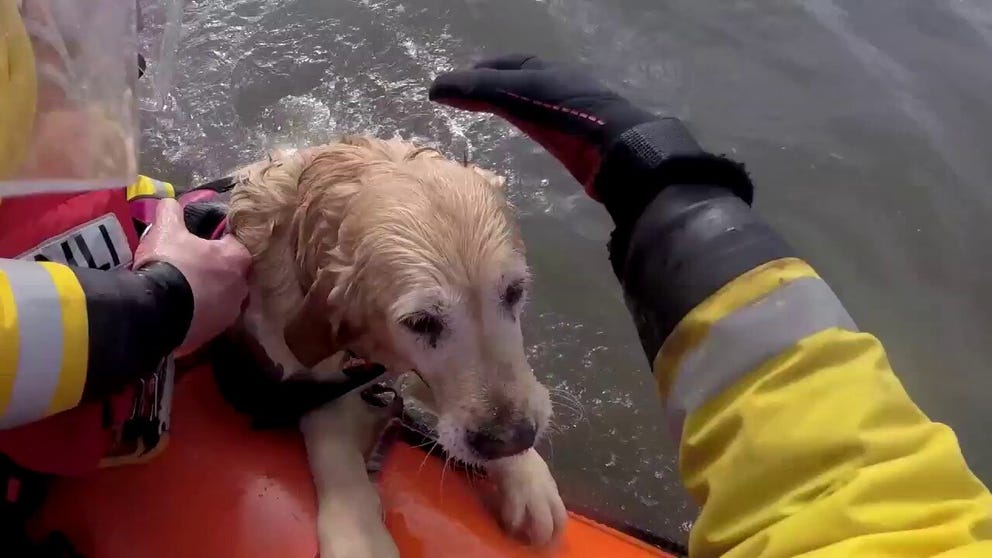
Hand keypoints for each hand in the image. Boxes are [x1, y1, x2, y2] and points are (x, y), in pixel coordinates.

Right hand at [134, 199, 250, 354]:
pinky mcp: (213, 333)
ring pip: (223, 299)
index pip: (236, 244)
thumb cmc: (169, 263)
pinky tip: (182, 310)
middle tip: (194, 266)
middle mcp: (240, 287)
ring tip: (187, 290)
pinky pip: (209, 319)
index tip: (204, 242)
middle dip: (216, 270)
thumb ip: (171, 212)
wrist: (155, 311)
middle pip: (232, 274)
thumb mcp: (166, 230)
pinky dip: (199, 314)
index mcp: (236, 259)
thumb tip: (169, 202)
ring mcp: (228, 313)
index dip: (220, 242)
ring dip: (209, 294)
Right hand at [429, 54, 665, 198]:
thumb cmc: (566, 115)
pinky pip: (550, 128)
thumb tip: (433, 88)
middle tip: (474, 100)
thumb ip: (478, 90)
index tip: (461, 83)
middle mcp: (561, 87)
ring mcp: (573, 114)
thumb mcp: (517, 95)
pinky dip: (532, 128)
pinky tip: (527, 140)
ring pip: (538, 106)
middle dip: (499, 88)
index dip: (484, 70)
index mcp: (548, 71)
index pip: (510, 65)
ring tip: (496, 118)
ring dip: (516, 108)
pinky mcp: (580, 141)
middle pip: (524, 83)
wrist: (616, 146)